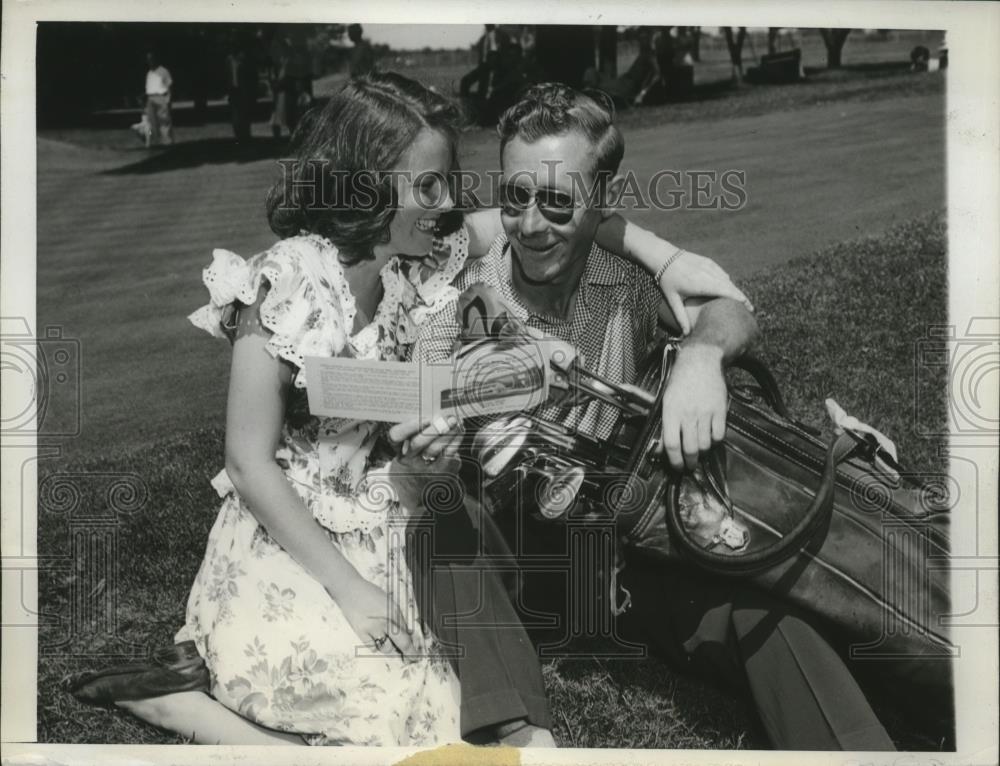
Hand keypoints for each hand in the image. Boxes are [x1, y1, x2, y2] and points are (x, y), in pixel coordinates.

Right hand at [336, 576, 415, 661]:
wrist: (348, 590)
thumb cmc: (369, 594)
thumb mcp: (388, 601)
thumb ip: (397, 616)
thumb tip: (406, 632)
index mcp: (394, 611)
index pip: (408, 631)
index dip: (414, 642)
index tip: (417, 650)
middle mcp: (385, 620)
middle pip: (402, 642)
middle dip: (410, 653)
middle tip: (413, 659)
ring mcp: (372, 628)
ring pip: (387, 648)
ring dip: (392, 651)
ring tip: (395, 652)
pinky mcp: (361, 633)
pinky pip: (373, 647)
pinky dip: (377, 647)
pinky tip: (379, 643)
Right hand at [386, 414, 462, 509]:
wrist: (422, 500)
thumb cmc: (413, 471)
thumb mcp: (404, 459)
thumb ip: (411, 440)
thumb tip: (431, 416)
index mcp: (398, 455)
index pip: (396, 437)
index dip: (408, 427)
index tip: (424, 418)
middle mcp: (408, 463)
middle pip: (417, 444)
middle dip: (433, 429)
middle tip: (444, 418)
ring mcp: (424, 471)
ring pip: (434, 449)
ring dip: (447, 433)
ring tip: (454, 422)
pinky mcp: (440, 475)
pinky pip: (448, 456)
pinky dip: (455, 442)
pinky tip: (459, 433)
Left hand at [658, 250, 752, 334]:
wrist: (663, 256)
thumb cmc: (667, 280)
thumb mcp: (672, 300)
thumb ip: (680, 317)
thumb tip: (686, 334)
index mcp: (703, 284)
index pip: (727, 292)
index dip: (740, 300)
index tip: (749, 309)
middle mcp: (709, 274)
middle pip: (731, 287)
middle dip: (741, 297)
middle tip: (749, 310)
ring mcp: (710, 266)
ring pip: (727, 280)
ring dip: (734, 290)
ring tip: (740, 303)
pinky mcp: (709, 262)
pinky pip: (721, 274)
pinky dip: (726, 283)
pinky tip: (728, 291)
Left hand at [658, 344, 727, 470]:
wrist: (701, 360)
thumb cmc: (680, 379)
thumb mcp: (666, 399)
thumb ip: (665, 424)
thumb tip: (662, 448)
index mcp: (671, 411)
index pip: (671, 444)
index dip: (674, 460)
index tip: (676, 466)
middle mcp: (688, 414)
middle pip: (690, 448)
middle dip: (689, 462)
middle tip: (689, 465)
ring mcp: (705, 413)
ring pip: (705, 444)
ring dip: (702, 452)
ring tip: (699, 450)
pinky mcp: (720, 411)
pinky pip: (719, 435)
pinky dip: (715, 441)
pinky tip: (710, 437)